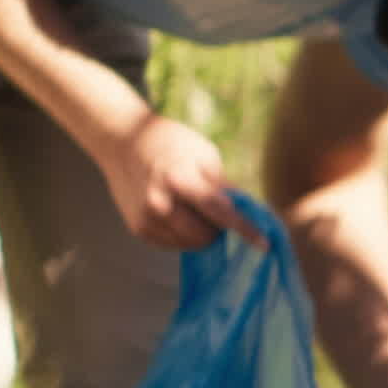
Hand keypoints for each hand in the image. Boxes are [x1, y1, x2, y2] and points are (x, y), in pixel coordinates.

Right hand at [105, 115, 253, 248]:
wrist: (122, 142)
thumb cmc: (172, 143)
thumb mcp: (204, 155)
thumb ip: (223, 187)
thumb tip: (247, 212)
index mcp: (179, 179)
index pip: (219, 212)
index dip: (244, 229)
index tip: (265, 245)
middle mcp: (159, 203)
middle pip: (206, 236)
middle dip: (217, 227)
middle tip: (213, 207)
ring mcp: (146, 219)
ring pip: (191, 244)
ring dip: (201, 232)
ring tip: (190, 205)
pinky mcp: (139, 229)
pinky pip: (174, 244)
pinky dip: (183, 233)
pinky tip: (175, 211)